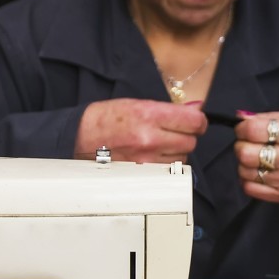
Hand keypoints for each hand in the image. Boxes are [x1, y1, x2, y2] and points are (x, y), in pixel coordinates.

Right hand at [75, 99, 207, 163]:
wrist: (80, 138)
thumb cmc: (107, 118)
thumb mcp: (137, 103)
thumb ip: (169, 109)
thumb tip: (197, 107)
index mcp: (149, 115)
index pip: (194, 121)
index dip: (199, 121)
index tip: (195, 120)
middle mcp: (150, 139)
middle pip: (191, 141)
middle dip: (187, 135)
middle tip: (174, 131)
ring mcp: (147, 160)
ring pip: (183, 157)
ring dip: (178, 150)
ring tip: (160, 143)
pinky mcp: (144, 174)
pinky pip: (170, 170)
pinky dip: (168, 163)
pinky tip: (155, 155)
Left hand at [235, 111, 278, 202]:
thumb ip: (268, 117)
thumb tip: (241, 118)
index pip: (253, 131)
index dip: (242, 128)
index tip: (244, 128)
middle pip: (246, 154)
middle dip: (241, 145)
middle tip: (248, 143)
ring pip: (246, 172)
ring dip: (244, 163)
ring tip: (256, 157)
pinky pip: (251, 189)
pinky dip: (248, 179)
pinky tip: (258, 171)